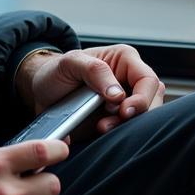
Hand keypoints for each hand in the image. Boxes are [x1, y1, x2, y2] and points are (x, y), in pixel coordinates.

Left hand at [19, 45, 165, 136]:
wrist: (42, 92)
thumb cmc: (56, 71)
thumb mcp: (69, 63)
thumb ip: (94, 71)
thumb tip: (118, 94)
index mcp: (124, 60)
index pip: (148, 80)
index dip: (142, 98)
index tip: (124, 111)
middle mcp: (130, 80)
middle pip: (152, 102)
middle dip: (134, 116)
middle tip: (108, 124)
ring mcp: (127, 102)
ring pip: (144, 119)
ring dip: (125, 128)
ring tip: (101, 127)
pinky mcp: (119, 121)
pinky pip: (130, 130)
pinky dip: (119, 134)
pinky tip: (101, 132)